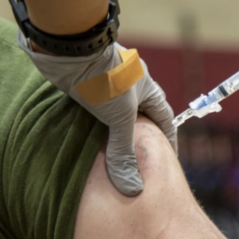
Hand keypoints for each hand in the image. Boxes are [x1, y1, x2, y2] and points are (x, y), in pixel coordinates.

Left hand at [18, 32, 175, 195]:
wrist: (70, 49)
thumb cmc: (102, 79)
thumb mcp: (117, 118)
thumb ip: (123, 152)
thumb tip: (132, 188)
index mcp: (148, 88)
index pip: (165, 118)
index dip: (168, 139)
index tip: (167, 157)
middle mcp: (132, 82)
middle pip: (141, 113)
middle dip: (141, 133)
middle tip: (138, 157)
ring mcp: (109, 79)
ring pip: (116, 108)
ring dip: (114, 126)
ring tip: (111, 149)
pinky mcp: (87, 80)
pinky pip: (96, 104)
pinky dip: (95, 119)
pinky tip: (88, 131)